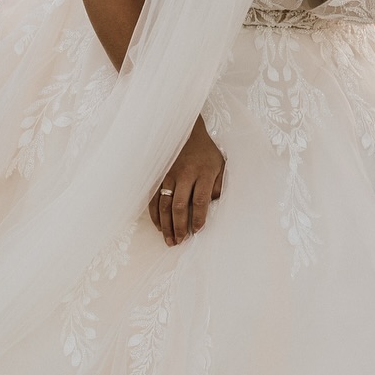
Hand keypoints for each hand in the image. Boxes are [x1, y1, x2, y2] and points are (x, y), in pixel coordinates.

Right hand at [150, 116, 225, 244]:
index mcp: (203, 173)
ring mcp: (169, 176)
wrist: (187, 133)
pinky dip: (155, 214)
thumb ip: (218, 186)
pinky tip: (159, 226)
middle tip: (180, 241)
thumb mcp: (220, 165)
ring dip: (166, 224)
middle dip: (180, 226)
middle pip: (180, 205)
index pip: (200, 200)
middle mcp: (184, 175)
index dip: (199, 218)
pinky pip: (154, 198)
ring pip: (164, 204)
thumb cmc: (206, 153)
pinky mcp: (159, 177)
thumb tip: (212, 205)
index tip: (198, 231)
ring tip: (169, 239)